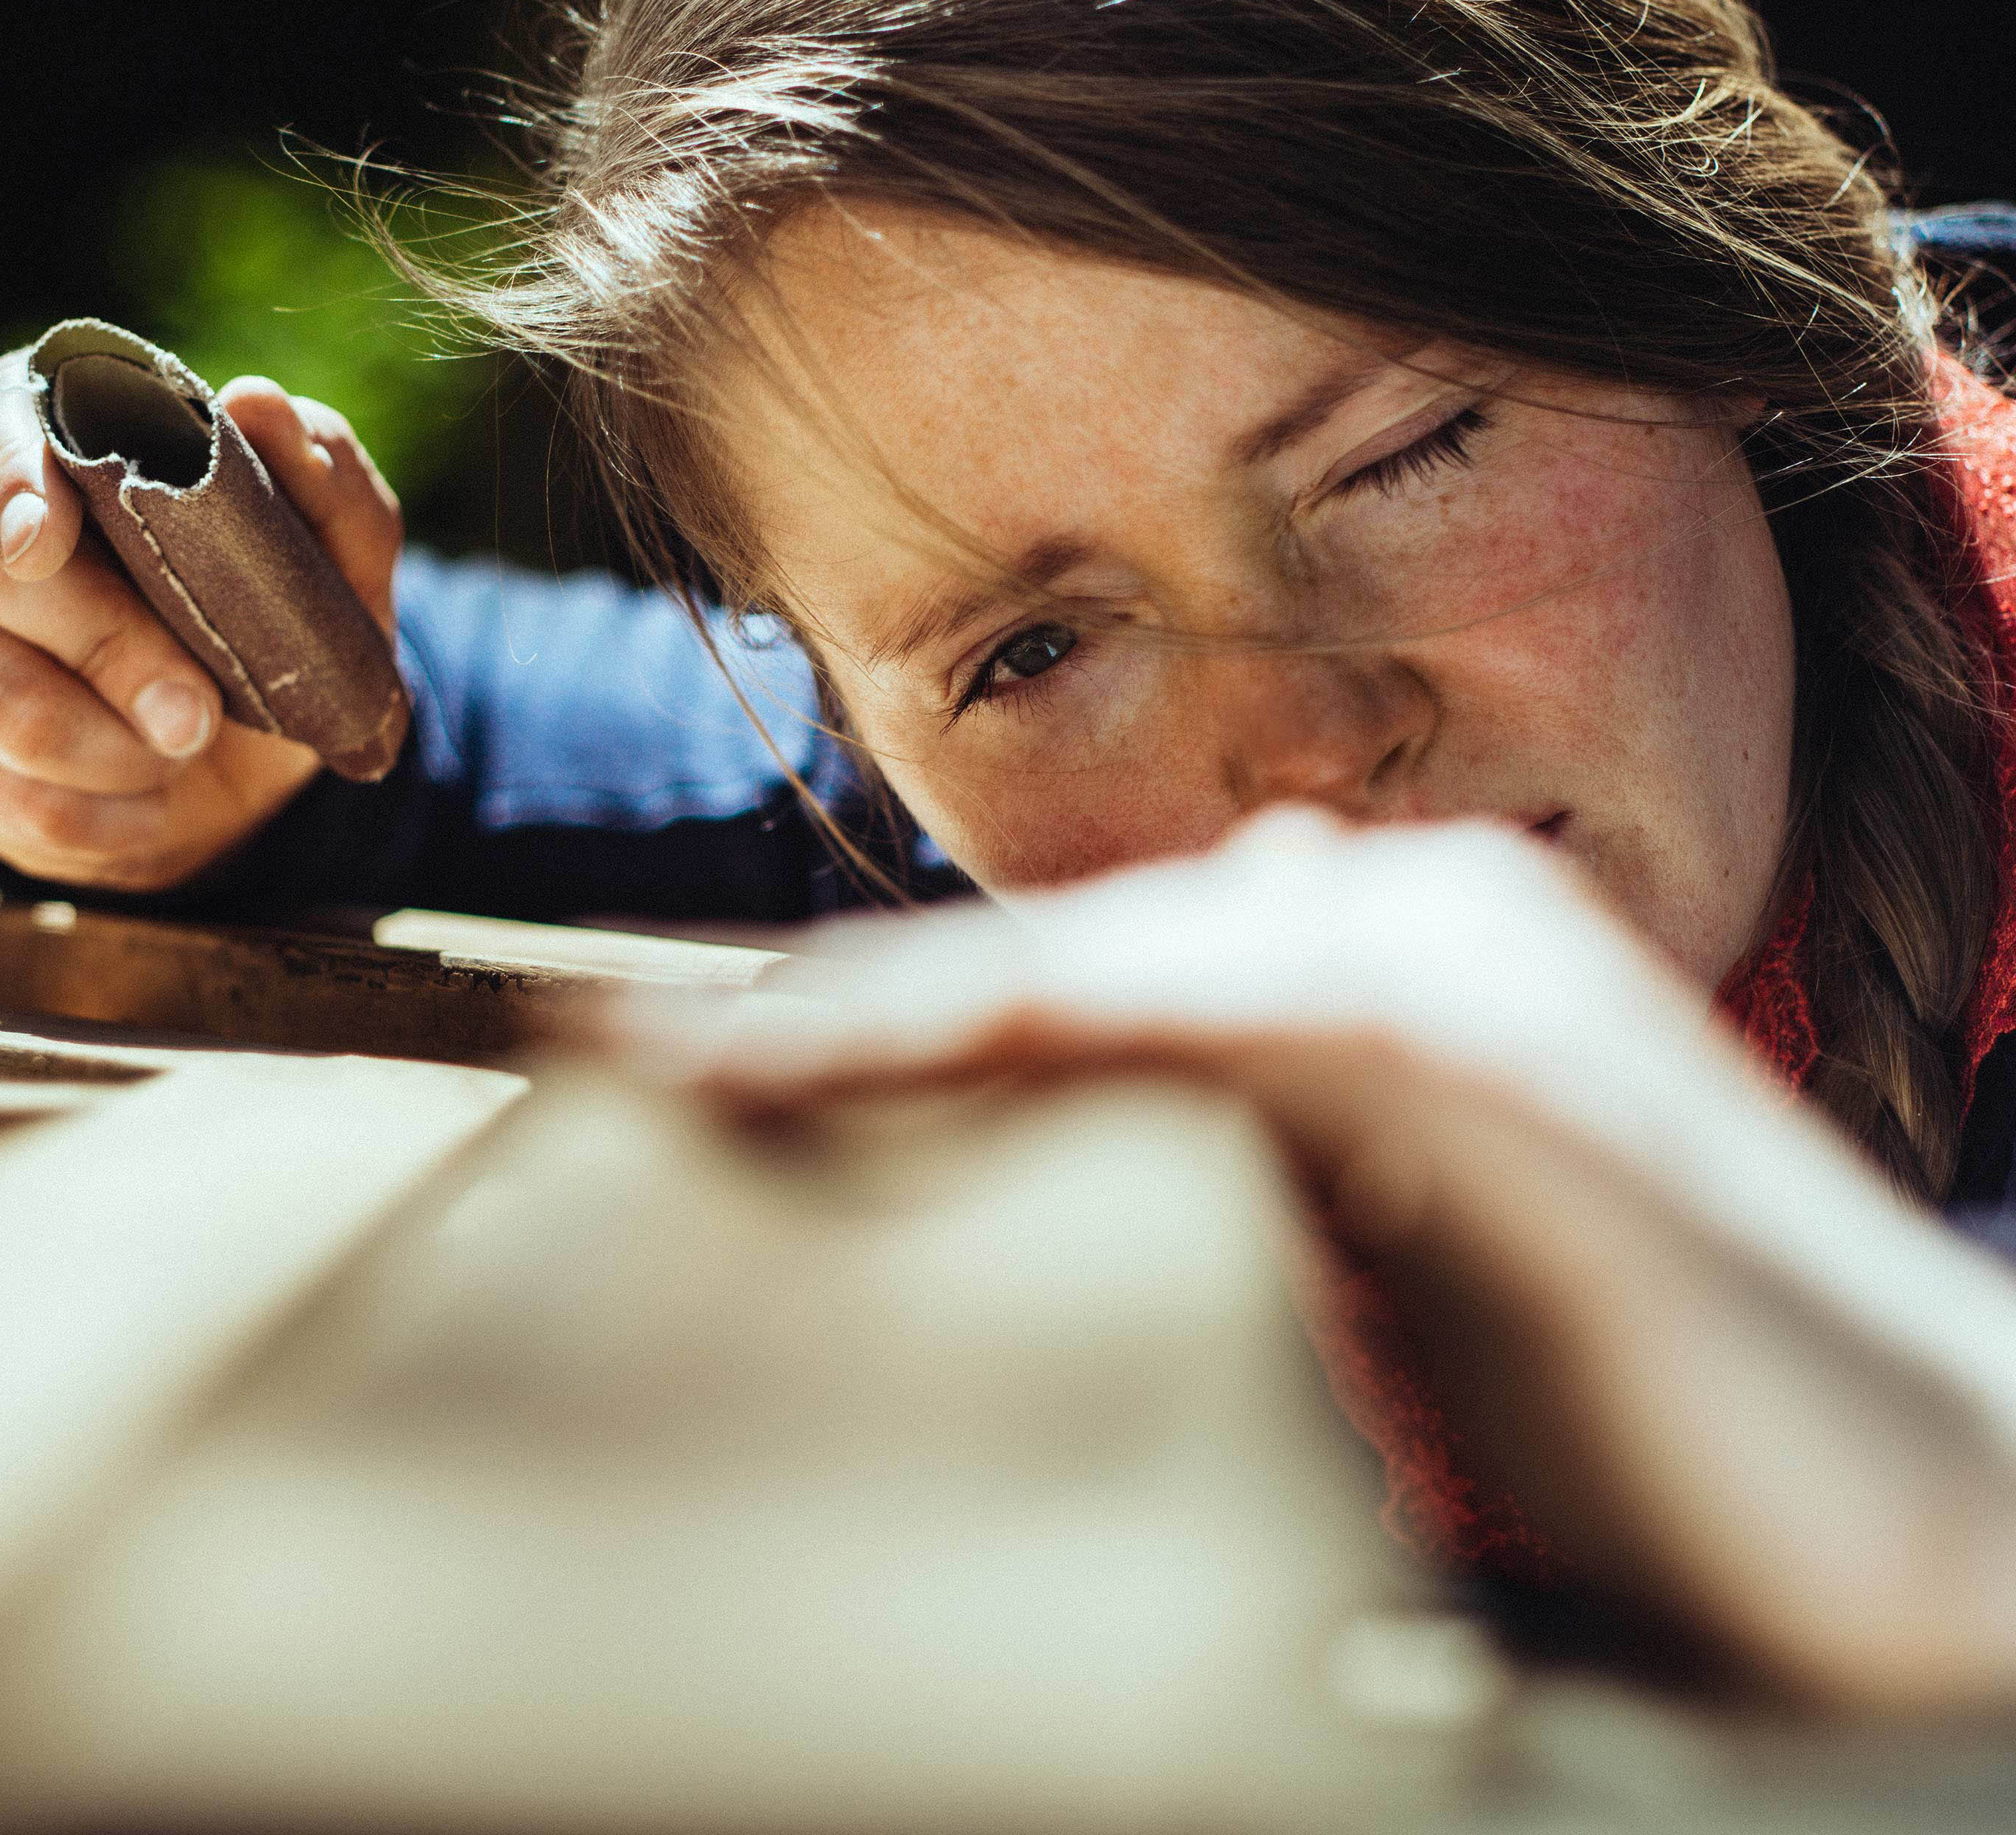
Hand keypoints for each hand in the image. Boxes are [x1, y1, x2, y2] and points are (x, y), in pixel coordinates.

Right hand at [0, 349, 403, 892]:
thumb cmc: (274, 627)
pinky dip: (99, 817)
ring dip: (113, 749)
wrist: (242, 767)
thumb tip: (259, 404)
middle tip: (195, 713)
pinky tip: (144, 805)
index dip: (10, 472)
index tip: (46, 539)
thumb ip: (323, 478)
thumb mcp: (338, 560)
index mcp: (56, 437)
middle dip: (103, 645)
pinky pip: (4, 794)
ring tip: (181, 752)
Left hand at [628, 809, 2015, 1713]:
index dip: (818, 1036)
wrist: (1897, 1527)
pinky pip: (1207, 1024)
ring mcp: (1436, 967)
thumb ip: (1206, 1214)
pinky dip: (1027, 1040)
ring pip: (1075, 975)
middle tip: (570, 1057)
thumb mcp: (1346, 1299)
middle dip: (791, 1026)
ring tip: (654, 1074)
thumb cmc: (1618, 1432)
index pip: (1023, 992)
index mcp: (1331, 982)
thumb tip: (1037, 1185)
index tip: (617, 1076)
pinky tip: (865, 1080)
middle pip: (1013, 966)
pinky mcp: (1489, 1053)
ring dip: (855, 1026)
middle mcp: (1373, 926)